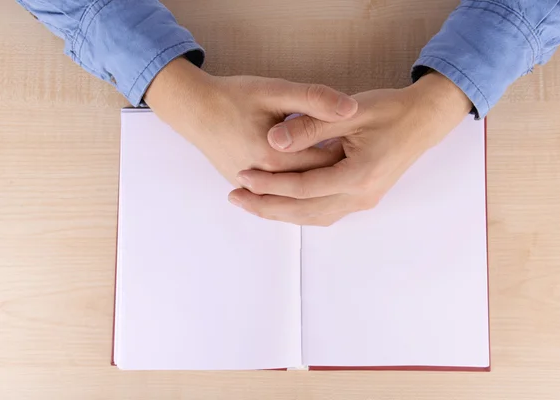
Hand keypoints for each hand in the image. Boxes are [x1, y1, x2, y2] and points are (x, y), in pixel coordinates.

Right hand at [144, 57, 357, 184]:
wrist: (192, 109)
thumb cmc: (232, 96)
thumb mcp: (274, 90)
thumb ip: (313, 99)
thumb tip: (350, 107)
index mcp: (275, 156)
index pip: (324, 162)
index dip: (349, 152)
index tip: (367, 142)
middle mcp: (264, 179)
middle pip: (313, 183)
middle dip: (337, 171)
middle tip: (359, 159)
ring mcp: (251, 188)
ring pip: (296, 198)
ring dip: (320, 188)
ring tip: (340, 174)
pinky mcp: (243, 188)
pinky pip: (277, 199)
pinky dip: (299, 195)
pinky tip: (313, 188)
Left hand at [228, 72, 471, 225]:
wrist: (424, 121)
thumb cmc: (390, 110)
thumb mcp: (349, 111)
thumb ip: (310, 125)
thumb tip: (272, 139)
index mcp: (359, 175)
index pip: (304, 188)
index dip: (270, 184)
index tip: (242, 176)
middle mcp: (362, 196)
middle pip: (305, 211)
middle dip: (267, 207)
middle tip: (236, 199)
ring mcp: (364, 201)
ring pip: (314, 217)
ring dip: (282, 212)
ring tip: (251, 204)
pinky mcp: (363, 198)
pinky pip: (325, 212)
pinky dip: (300, 210)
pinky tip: (282, 204)